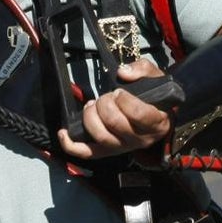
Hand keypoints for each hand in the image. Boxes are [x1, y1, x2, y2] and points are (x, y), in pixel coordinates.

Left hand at [56, 59, 172, 159]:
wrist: (158, 120)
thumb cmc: (156, 98)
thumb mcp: (156, 78)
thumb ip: (142, 70)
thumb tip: (123, 73)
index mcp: (155, 122)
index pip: (138, 114)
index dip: (124, 100)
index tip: (119, 91)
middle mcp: (140, 139)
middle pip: (115, 124)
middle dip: (105, 104)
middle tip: (106, 96)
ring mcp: (123, 148)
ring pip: (101, 137)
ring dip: (91, 117)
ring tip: (92, 105)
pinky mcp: (108, 152)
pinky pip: (88, 153)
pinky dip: (72, 146)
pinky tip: (63, 133)